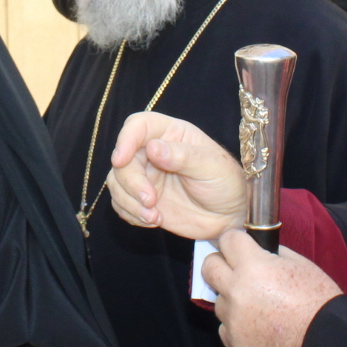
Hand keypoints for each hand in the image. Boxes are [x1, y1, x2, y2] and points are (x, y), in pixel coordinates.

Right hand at [106, 111, 249, 239]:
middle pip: (123, 159)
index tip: (121, 160)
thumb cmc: (226, 183)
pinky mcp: (142, 199)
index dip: (125, 139)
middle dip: (131, 183)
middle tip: (151, 201)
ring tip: (154, 217)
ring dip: (129, 202)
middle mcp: (153, 152)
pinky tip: (153, 221)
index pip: (138, 126)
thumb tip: (153, 148)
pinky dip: (131, 214)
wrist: (229, 217)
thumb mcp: (211, 166)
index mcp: (171, 134)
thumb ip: (183, 156)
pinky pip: (122, 203)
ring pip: (117, 182)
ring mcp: (146, 176)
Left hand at [201, 231, 340, 346]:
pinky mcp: (235, 341)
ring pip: (218, 300)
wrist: (325, 339)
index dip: (234, 239)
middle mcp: (236, 290)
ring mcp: (233, 318)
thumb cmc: (317, 299)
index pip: (227, 239)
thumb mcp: (298, 263)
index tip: (238, 243)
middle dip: (220, 263)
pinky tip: (255, 323)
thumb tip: (255, 249)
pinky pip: (224, 327)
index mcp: (253, 266)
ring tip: (255, 303)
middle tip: (236, 267)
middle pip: (208, 267)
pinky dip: (236, 324)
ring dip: (231, 297)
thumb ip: (270, 253)